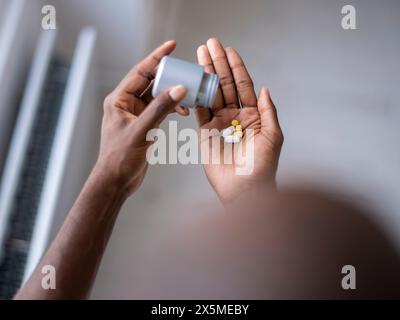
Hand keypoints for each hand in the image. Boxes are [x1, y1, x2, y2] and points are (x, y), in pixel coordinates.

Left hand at [95, 41, 186, 195]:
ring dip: (172, 94)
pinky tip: (182, 110)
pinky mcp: (143, 125)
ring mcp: (135, 115)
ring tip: (188, 94)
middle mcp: (126, 104)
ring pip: (157, 96)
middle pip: (150, 82)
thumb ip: (160, 109)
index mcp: (119, 100)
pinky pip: (159, 110)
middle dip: (168, 76)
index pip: (140, 72)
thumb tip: (179, 89)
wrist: (116, 180)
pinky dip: (171, 108)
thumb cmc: (120, 157)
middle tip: (186, 71)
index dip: (156, 57)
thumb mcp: (141, 131)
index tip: (171, 45)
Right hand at [195, 38, 282, 203]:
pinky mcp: (205, 132)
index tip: (229, 50)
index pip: (243, 86)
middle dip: (218, 64)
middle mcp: (235, 116)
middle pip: (225, 85)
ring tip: (200, 54)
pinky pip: (199, 110)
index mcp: (253, 115)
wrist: (245, 189)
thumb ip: (268, 111)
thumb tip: (265, 89)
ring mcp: (219, 123)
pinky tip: (192, 79)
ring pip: (211, 93)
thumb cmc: (262, 165)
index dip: (237, 67)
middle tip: (210, 44)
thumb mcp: (273, 135)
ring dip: (205, 74)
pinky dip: (196, 95)